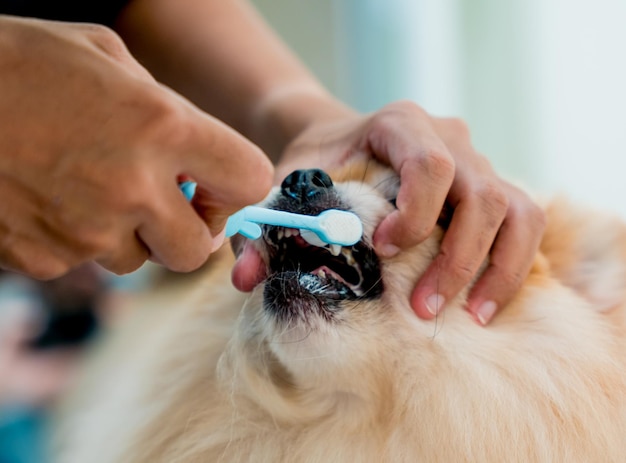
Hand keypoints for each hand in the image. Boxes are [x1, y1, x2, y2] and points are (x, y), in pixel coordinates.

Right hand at [0, 17, 272, 278]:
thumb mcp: (108, 57)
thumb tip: (195, 158)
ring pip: (137, 262)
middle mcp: (132, 188)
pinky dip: (78, 239)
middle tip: (164, 202)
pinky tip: (52, 199)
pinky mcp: (43, 259)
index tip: (214, 182)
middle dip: (187, 230)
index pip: (250, 180)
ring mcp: (85, 231)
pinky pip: (82, 264)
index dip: (238, 186)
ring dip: (128, 234)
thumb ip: (167, 108)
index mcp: (162, 127)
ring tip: (91, 188)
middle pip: (197, 251)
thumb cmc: (22, 61)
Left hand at [276, 101, 545, 324]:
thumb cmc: (317, 164)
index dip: (416, 213)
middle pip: (482, 194)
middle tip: (422, 309)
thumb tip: (246, 279)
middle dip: (456, 258)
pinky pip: (525, 225)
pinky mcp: (495, 188)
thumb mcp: (286, 184)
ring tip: (470, 317)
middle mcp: (451, 137)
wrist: (342, 141)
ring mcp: (479, 162)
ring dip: (496, 269)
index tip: (385, 251)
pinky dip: (512, 265)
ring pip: (517, 212)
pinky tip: (485, 304)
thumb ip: (266, 224)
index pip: (430, 163)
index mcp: (400, 124)